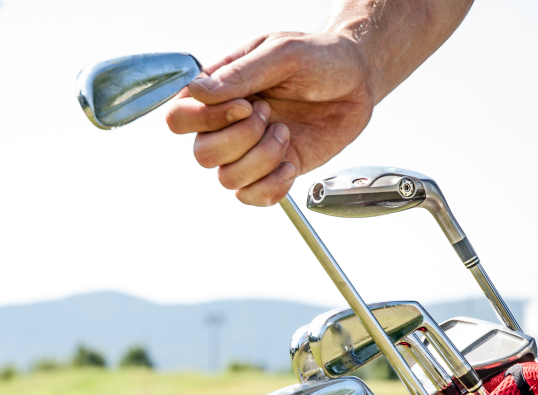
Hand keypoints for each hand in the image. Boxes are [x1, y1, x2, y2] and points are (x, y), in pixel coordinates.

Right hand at [163, 31, 376, 205]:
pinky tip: (291, 163)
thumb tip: (198, 91)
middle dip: (240, 140)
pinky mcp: (273, 170)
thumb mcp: (282, 53)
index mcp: (219, 91)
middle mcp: (227, 124)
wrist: (358, 81)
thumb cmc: (320, 58)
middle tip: (271, 114)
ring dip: (261, 160)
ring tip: (286, 133)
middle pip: (202, 154)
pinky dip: (272, 186)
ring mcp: (250, 150)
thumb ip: (241, 73)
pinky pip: (253, 197)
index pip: (179, 118)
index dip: (205, 119)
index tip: (244, 105)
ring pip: (227, 180)